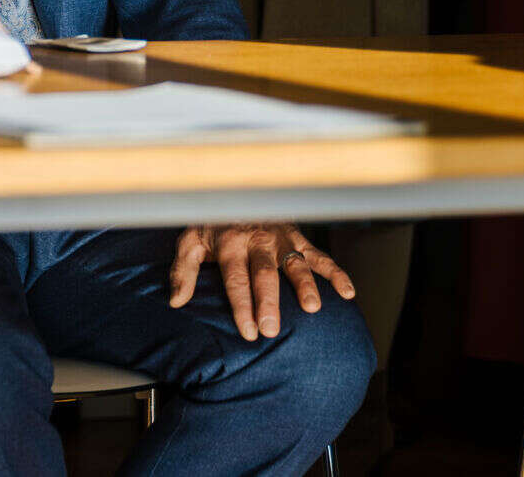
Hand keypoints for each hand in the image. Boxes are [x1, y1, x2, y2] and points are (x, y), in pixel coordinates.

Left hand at [168, 223, 354, 340]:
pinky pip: (319, 255)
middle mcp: (256, 241)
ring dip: (305, 285)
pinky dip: (335, 273)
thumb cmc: (211, 226)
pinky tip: (347, 293)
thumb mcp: (189, 242)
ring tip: (312, 308)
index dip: (242, 306)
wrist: (233, 193)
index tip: (248, 331)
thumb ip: (182, 271)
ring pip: (295, 264)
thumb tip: (176, 301)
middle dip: (268, 303)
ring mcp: (280, 239)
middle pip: (264, 275)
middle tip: (272, 329)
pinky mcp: (298, 238)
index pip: (235, 279)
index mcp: (228, 244)